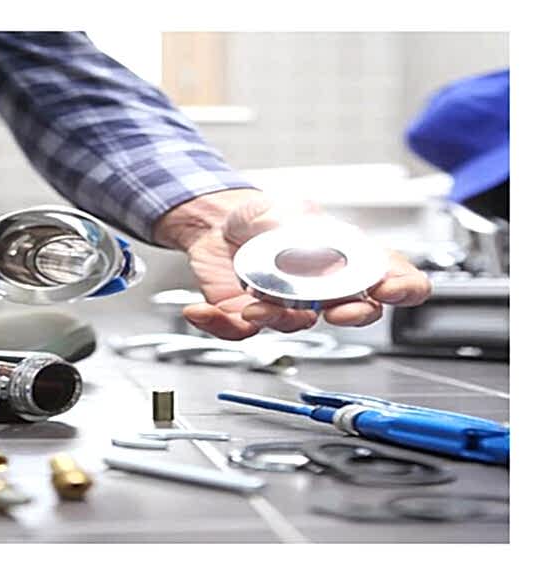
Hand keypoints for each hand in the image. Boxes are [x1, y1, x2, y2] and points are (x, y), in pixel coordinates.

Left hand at [153, 189, 430, 339]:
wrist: (217, 225)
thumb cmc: (260, 217)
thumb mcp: (281, 207)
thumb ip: (294, 223)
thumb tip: (302, 238)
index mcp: (345, 258)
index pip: (394, 276)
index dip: (403, 287)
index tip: (391, 289)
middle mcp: (324, 289)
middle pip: (357, 313)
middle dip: (354, 316)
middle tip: (339, 312)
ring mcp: (290, 307)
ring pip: (297, 325)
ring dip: (279, 317)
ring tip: (254, 305)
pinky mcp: (252, 318)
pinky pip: (240, 332)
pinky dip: (219, 325)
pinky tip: (198, 311)